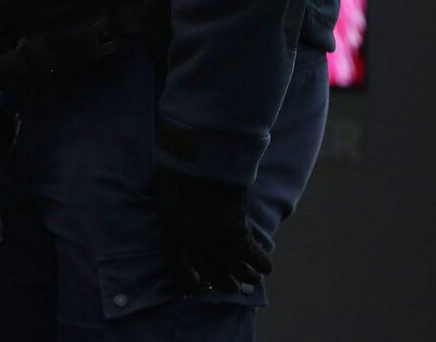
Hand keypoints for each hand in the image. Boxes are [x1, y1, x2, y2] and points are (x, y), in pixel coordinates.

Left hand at [157, 166, 272, 293]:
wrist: (198, 150)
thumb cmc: (182, 165)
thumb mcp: (171, 193)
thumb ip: (179, 214)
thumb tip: (190, 229)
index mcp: (169, 228)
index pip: (176, 266)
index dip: (187, 281)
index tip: (198, 285)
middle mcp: (189, 238)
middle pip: (208, 270)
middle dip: (222, 281)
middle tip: (233, 286)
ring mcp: (211, 235)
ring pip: (231, 266)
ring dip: (245, 275)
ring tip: (252, 279)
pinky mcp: (233, 227)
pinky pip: (249, 253)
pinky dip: (260, 261)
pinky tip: (267, 267)